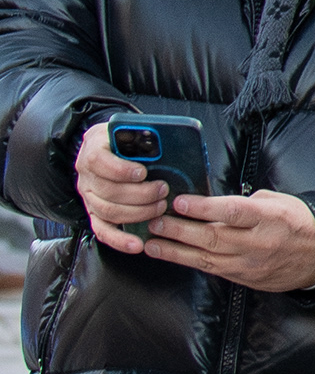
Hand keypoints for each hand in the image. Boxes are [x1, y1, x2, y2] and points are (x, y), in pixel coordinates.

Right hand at [72, 117, 166, 251]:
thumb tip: (168, 139)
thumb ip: (143, 134)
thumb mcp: (130, 128)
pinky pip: (103, 231)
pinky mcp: (94, 213)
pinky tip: (137, 245)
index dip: (121, 170)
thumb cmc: (125, 139)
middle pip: (108, 191)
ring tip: (160, 207)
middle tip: (163, 190)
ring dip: (138, 213)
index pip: (99, 161)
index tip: (143, 172)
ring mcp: (89, 197)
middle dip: (140, 194)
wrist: (105, 146)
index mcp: (94, 150)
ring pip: (108, 211)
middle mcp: (86, 176)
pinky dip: (120, 240)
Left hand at [96, 129, 314, 294]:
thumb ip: (248, 202)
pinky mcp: (244, 279)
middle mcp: (258, 243)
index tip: (179, 201)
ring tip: (150, 241)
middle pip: (212, 237)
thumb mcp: (281, 201)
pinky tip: (169, 254)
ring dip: (174, 249)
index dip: (203, 208)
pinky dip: (188, 261)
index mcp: (270, 218)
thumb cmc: (300, 223)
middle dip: (179, 229)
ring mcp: (250, 264)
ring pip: (205, 258)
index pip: (232, 212)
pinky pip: (211, 270)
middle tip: (155, 220)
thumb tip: (216, 202)